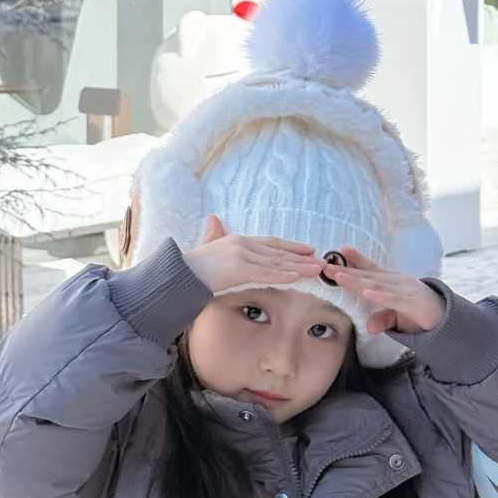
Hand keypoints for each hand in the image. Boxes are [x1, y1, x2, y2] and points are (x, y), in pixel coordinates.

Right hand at [183, 216, 323, 292]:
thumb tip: (213, 220)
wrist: (176, 274)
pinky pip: (266, 273)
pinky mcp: (238, 268)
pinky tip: (298, 277)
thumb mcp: (205, 247)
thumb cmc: (190, 266)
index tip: (309, 250)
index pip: (271, 242)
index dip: (291, 246)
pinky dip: (284, 274)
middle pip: (278, 251)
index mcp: (237, 239)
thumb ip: (213, 235)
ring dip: (299, 267)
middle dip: (302, 257)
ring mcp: (241, 254)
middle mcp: (242, 243)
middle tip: (321, 262)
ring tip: (317, 270)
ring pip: (277, 262)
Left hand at [328, 246, 445, 333]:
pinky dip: (380, 295)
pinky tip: (367, 292)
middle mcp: (398, 282)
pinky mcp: (413, 303)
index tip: (339, 251)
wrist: (449, 320)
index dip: (356, 260)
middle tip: (327, 267)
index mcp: (393, 281)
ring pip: (377, 284)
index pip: (372, 269)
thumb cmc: (421, 315)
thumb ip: (383, 318)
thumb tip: (369, 326)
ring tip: (340, 277)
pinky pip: (394, 299)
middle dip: (347, 271)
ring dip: (357, 280)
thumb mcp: (399, 317)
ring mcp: (406, 291)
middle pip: (369, 275)